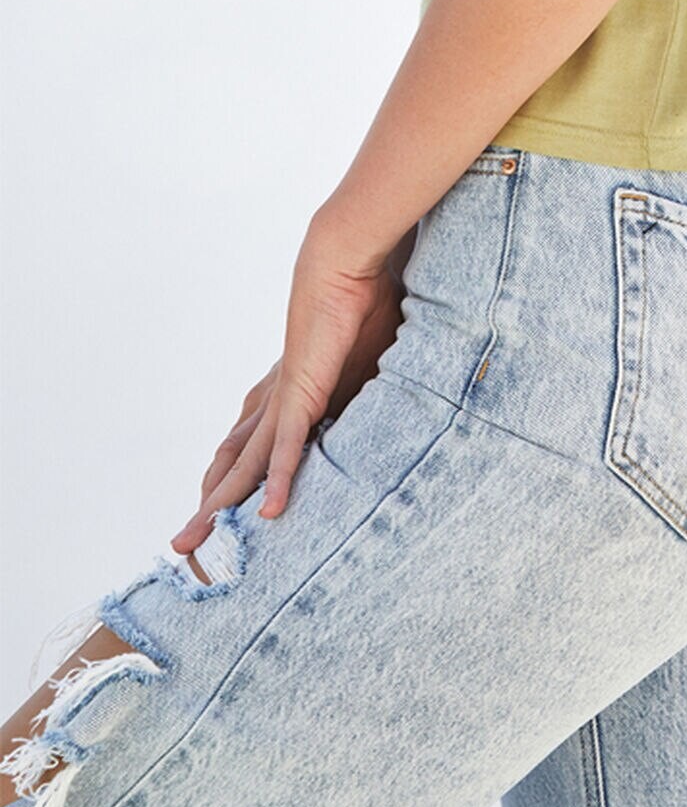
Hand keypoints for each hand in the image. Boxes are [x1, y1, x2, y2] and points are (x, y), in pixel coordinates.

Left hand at [169, 214, 409, 556]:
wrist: (342, 263)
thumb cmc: (357, 300)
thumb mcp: (364, 357)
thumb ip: (364, 386)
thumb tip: (381, 400)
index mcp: (286, 389)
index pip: (247, 442)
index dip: (229, 476)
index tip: (216, 508)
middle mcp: (274, 399)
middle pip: (231, 462)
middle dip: (209, 504)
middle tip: (186, 543)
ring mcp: (284, 399)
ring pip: (244, 465)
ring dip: (220, 507)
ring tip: (195, 542)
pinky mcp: (302, 394)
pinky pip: (287, 448)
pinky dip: (277, 481)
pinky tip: (269, 513)